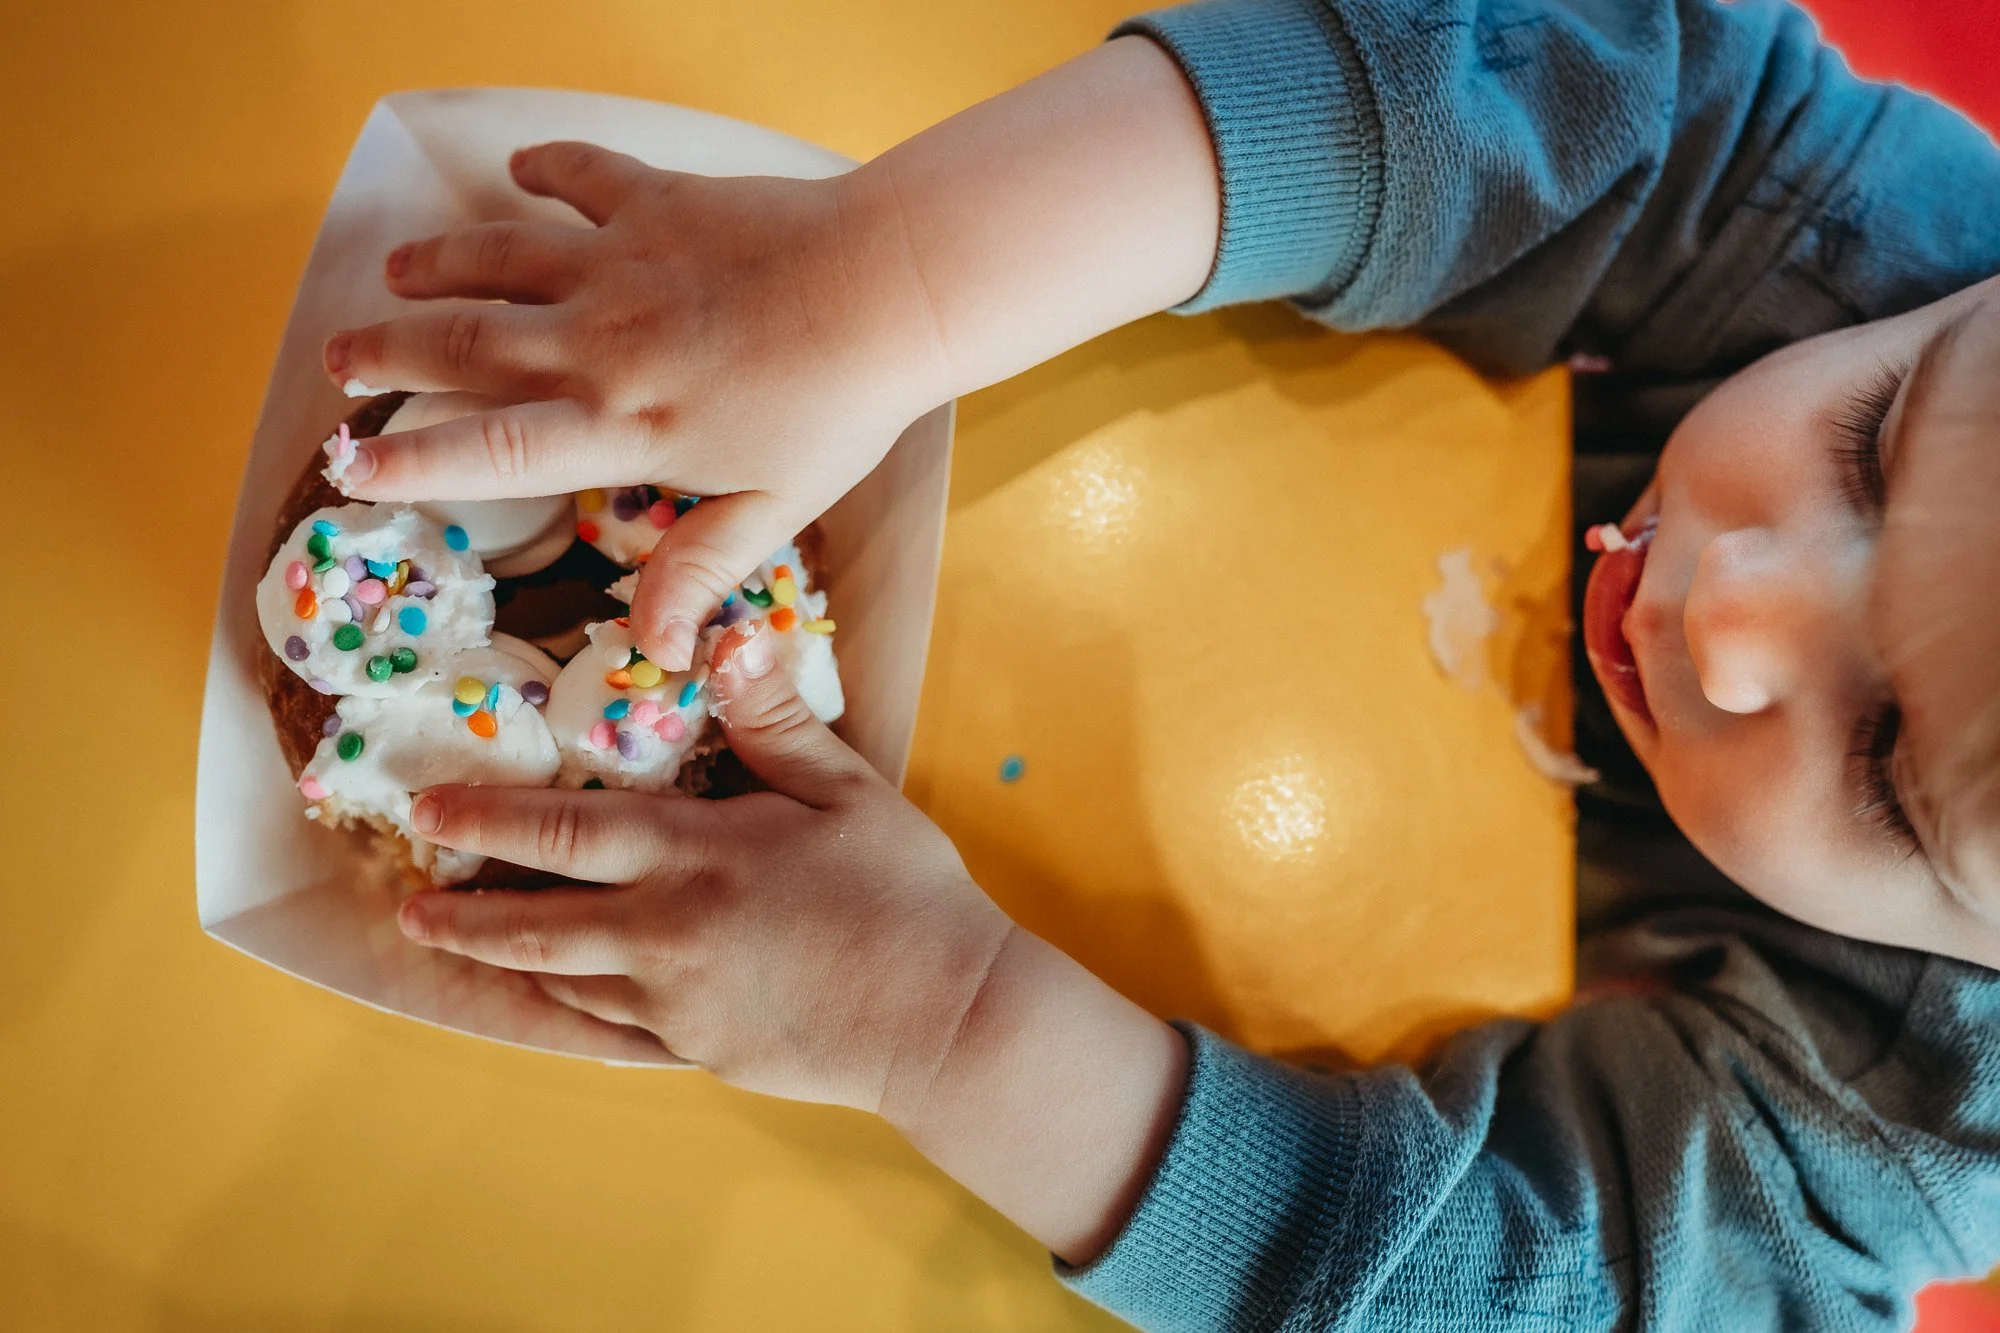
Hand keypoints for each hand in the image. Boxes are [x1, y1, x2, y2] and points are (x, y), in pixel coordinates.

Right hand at [324, 140, 953, 669]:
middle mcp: (599, 345)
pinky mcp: (655, 204)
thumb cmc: (841, 407)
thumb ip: (702, 569)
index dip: (410, 461)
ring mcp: (621, 266)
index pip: (488, 450)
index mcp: (624, 427)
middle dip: (387, 353)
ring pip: (496, 258)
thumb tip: (659, 653)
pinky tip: (521, 170)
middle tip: (338, 364)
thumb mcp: (776, 508)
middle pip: (463, 346)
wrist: (891, 288)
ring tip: (393, 274)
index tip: (349, 466)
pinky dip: (545, 172)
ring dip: (435, 264)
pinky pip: (580, 180)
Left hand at [397, 621, 1011, 1112]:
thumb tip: (726, 637)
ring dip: (506, 962)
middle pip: (535, 924)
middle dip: (463, 913)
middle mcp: (664, 933)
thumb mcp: (847, 792)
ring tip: (462, 947)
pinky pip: (611, 1031)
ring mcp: (675, 1004)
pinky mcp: (697, 1052)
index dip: (486, 818)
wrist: (945, 1019)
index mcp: (695, 856)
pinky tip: (555, 1002)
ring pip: (564, 982)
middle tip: (410, 904)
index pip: (563, 830)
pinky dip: (569, 1011)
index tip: (427, 811)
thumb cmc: (905, 895)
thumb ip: (775, 719)